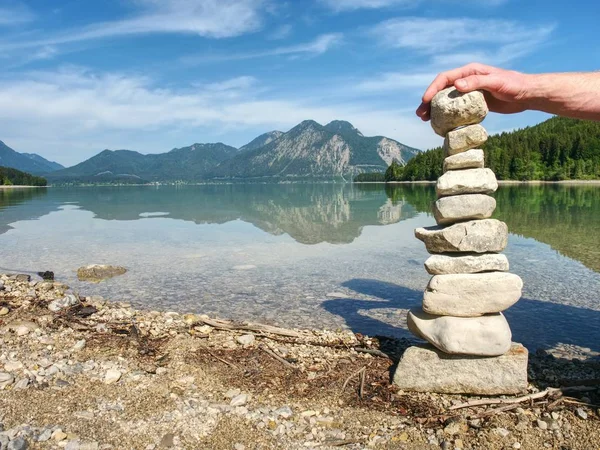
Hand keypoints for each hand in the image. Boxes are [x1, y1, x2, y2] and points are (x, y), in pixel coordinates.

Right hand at [416, 63, 531, 120]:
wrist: (527, 94)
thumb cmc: (514, 85)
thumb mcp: (496, 82)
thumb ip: (477, 82)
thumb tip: (456, 85)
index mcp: (470, 72)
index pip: (445, 78)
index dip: (433, 89)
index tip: (425, 100)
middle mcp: (467, 80)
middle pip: (442, 90)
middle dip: (429, 102)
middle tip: (420, 115)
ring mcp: (470, 92)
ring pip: (447, 101)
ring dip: (436, 110)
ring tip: (427, 121)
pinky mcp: (474, 104)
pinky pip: (457, 109)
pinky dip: (448, 116)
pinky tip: (443, 125)